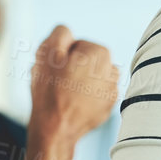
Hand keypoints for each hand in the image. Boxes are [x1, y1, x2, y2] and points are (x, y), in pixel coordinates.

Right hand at [28, 25, 118, 143]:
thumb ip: (60, 34)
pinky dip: (84, 98)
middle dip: (73, 68)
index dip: (63, 55)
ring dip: (79, 82)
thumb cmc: (50, 90)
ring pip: (90, 78)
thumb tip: (67, 31)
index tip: (57, 69)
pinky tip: (72, 105)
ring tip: (65, 94)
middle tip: (58, 81)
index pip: (78, 46)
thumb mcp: (48, 52)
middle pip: (86, 62)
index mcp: (100, 53)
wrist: (56, 128)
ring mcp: (112, 91)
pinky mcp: (108, 107)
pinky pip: (94, 95)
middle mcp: (112, 71)